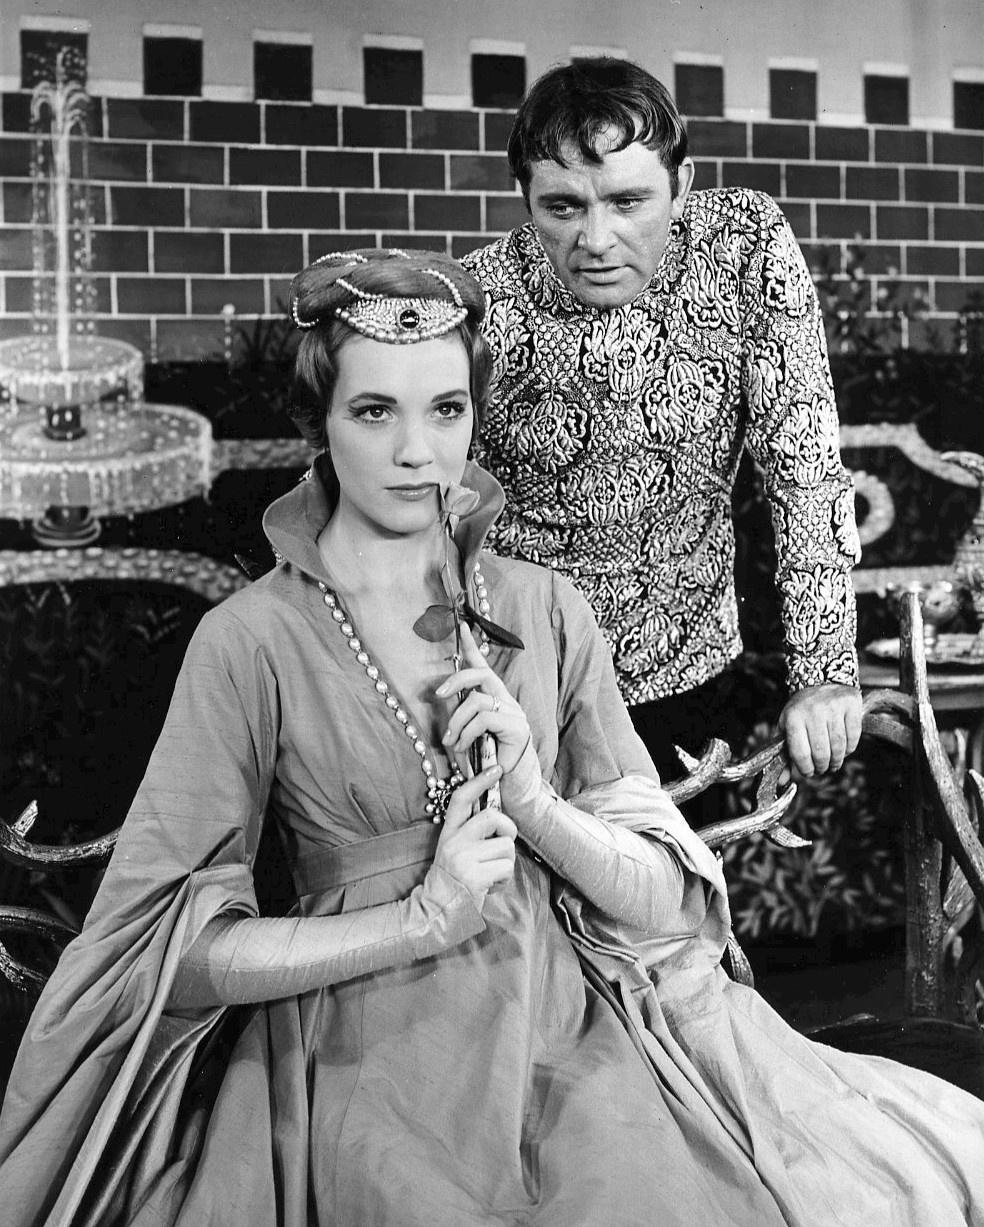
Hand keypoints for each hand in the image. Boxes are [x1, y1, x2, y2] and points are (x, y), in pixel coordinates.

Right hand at [433, 767, 516, 905]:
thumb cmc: (452, 882)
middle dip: (508, 830)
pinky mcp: (474, 875)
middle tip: (503, 845)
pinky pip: (506, 867)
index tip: (496, 769)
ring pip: (506, 846)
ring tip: (491, 874)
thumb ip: (470, 834)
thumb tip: (498, 819)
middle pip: (493, 816)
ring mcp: (463, 857)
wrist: (435, 913)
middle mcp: (454, 841)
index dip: (479, 781)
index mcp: (448, 832)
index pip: (461, 798)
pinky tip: (490, 886)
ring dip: (507, 862)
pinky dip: (504, 879)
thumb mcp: (454, 852)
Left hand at [435, 623, 531, 775]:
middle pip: (482, 674)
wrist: (509, 787)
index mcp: (494, 699)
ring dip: (457, 722)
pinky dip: (467, 733)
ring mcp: (514, 714)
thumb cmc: (486, 761)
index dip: (472, 647)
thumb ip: (459, 715)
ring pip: (478, 701)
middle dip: (457, 680)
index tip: (462, 626)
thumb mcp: (467, 734)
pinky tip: (463, 748)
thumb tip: (443, 698)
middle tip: (438, 695)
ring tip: (451, 742)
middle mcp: (506, 701)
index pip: (483, 667)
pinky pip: (485, 719)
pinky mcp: (517, 728)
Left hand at [778, 683, 861, 775]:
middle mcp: (813, 712)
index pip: (800, 753)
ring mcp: (834, 708)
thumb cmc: (801, 708)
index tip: (808, 772)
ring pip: (839, 747)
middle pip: (822, 753)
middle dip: (822, 767)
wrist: (820, 678)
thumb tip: (784, 781)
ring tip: (832, 763)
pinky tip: (843, 749)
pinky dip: (849, 748)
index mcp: (793, 717)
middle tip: (821, 768)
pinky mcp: (851, 706)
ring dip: (836, 761)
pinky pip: (853, 737)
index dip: (805, 769)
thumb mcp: (787, 725)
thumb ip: (784, 752)